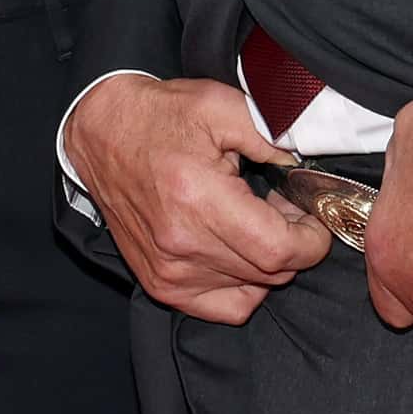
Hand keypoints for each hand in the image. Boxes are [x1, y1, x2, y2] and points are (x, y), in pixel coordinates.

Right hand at [67, 72, 328, 323]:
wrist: (101, 135)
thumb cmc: (160, 117)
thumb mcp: (221, 105)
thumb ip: (272, 136)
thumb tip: (305, 171)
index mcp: (199, 199)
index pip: (280, 251)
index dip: (311, 239)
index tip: (311, 214)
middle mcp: (181, 244)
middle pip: (272, 273)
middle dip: (294, 243)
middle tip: (284, 208)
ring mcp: (168, 271)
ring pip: (254, 290)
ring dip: (268, 261)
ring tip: (255, 222)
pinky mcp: (160, 283)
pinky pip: (226, 308)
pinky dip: (245, 287)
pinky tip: (240, 253)